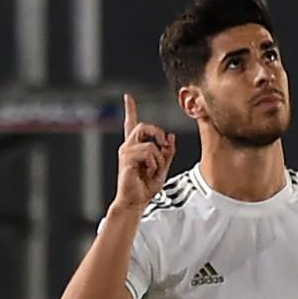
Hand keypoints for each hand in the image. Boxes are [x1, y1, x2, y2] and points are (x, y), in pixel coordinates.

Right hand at [113, 94, 175, 211]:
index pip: (131, 124)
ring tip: (154, 169)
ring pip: (150, 142)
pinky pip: (148, 152)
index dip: (130, 110)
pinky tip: (149, 172)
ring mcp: (126, 152)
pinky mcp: (127, 159)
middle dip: (158, 132)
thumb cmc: (145, 187)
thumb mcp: (162, 167)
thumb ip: (167, 152)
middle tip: (165, 144)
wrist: (135, 201)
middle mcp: (128, 146)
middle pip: (144, 126)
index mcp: (135, 147)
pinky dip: (154, 163)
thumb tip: (171, 137)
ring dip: (159, 157)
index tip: (128, 97)